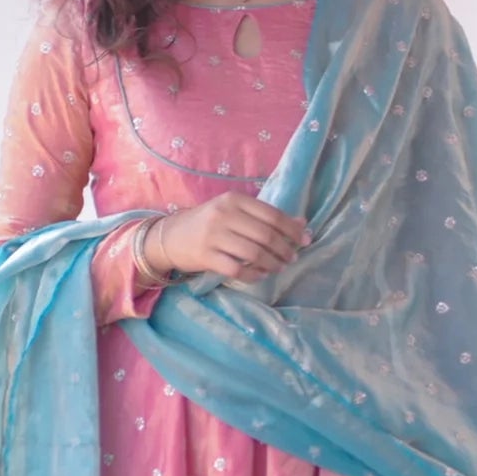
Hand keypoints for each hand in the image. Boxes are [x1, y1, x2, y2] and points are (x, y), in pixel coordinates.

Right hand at [148, 193, 306, 281]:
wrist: (170, 237)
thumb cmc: (208, 223)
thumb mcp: (234, 212)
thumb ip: (265, 216)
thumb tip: (302, 224)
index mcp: (234, 200)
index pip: (271, 214)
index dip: (292, 229)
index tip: (306, 240)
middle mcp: (224, 215)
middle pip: (265, 235)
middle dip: (284, 249)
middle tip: (292, 258)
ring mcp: (214, 236)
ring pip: (254, 253)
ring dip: (272, 264)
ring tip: (279, 267)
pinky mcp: (206, 256)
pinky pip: (238, 269)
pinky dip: (253, 274)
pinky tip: (260, 275)